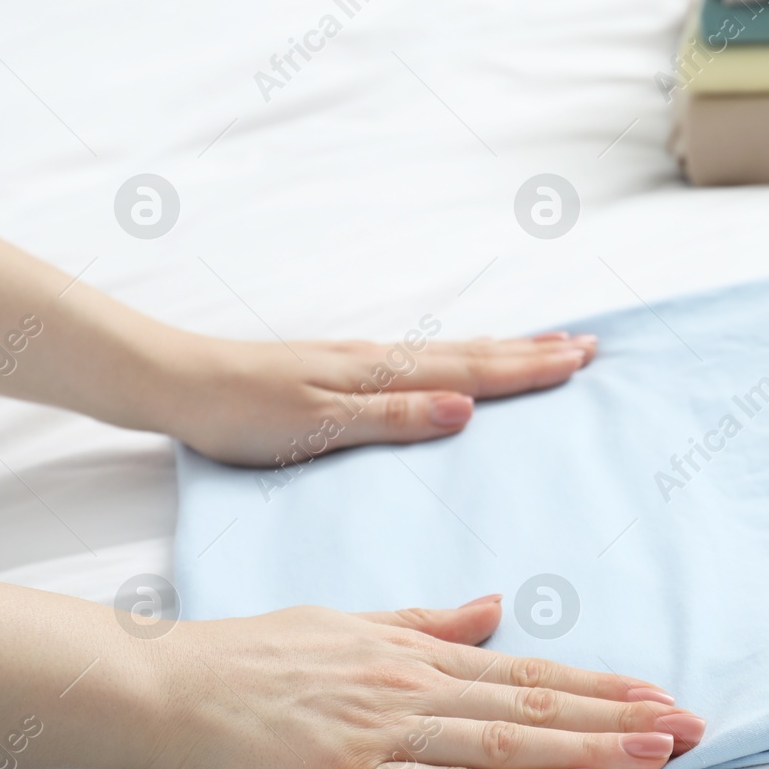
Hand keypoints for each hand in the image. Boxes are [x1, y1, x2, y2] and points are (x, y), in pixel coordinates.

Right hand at [137, 595, 703, 768]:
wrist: (161, 683)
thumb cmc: (250, 655)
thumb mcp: (351, 622)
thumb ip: (426, 622)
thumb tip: (492, 607)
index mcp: (417, 654)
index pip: (532, 672)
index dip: (603, 686)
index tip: (662, 693)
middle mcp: (417, 687)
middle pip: (539, 704)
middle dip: (623, 717)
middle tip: (694, 726)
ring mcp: (389, 732)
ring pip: (511, 739)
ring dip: (592, 746)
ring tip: (660, 749)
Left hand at [156, 330, 597, 466]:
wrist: (180, 383)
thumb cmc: (244, 412)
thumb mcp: (320, 425)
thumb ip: (395, 417)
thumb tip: (467, 407)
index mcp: (385, 374)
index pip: (475, 370)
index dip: (531, 367)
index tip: (583, 357)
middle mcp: (385, 361)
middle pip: (476, 355)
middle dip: (535, 353)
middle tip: (588, 345)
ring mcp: (368, 363)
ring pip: (455, 353)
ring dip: (507, 350)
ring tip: (547, 344)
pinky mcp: (349, 372)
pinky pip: (429, 360)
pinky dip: (465, 357)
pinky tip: (465, 361)